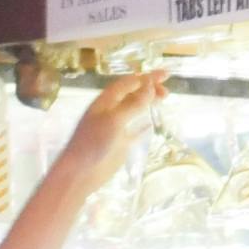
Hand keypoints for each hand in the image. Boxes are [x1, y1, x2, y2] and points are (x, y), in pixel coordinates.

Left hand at [57, 70, 164, 194]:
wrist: (81, 172)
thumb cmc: (94, 143)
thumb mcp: (115, 120)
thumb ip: (133, 104)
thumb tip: (150, 87)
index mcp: (106, 101)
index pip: (129, 82)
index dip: (147, 77)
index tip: (166, 76)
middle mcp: (111, 110)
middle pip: (132, 93)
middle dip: (149, 88)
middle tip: (167, 91)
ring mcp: (115, 127)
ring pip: (133, 109)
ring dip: (147, 102)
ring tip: (163, 99)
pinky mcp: (119, 143)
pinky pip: (133, 130)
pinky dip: (143, 124)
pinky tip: (151, 124)